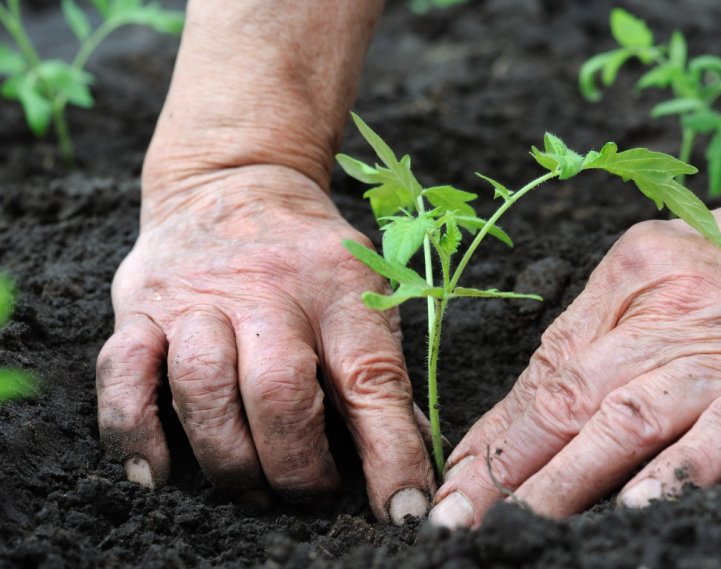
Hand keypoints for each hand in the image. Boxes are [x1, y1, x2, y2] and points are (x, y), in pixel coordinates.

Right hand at [96, 164, 433, 523]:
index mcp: (338, 288)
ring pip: (202, 388)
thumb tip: (409, 461)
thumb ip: (380, 373)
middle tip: (310, 496)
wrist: (235, 181)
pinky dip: (135, 434)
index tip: (403, 510)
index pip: (372, 379)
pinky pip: (122, 375)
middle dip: (297, 466)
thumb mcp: (362, 292)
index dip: (391, 453)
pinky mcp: (140, 308)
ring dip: (229, 459)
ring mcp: (195, 298)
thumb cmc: (309, 256)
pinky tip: (158, 474)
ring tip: (252, 489)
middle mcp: (266, 290)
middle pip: (278, 392)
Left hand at [429, 161, 720, 527]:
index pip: (544, 369)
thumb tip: (523, 415)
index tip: (458, 477)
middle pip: (570, 395)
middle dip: (508, 465)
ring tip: (524, 523)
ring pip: (628, 417)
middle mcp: (663, 311)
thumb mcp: (656, 275)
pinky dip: (678, 470)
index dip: (496, 432)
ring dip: (569, 477)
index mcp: (624, 278)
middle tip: (462, 516)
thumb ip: (596, 337)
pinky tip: (636, 505)